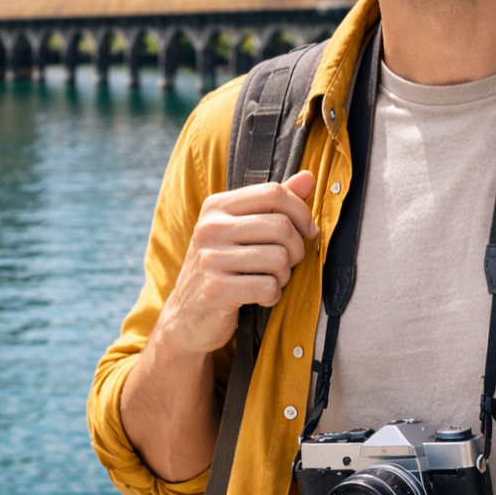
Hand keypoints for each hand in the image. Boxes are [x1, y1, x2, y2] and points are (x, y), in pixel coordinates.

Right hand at [119, 170, 317, 482]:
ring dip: (284, 276)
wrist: (187, 317)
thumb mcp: (242, 230)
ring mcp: (210, 260)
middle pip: (281, 227)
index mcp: (216, 207)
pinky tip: (260, 297)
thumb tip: (309, 177)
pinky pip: (268, 288)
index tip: (307, 232)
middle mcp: (210, 228)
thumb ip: (274, 203)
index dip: (301, 212)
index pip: (274, 192)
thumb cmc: (222, 268)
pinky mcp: (215, 291)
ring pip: (279, 259)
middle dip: (297, 249)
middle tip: (289, 264)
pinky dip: (273, 296)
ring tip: (271, 281)